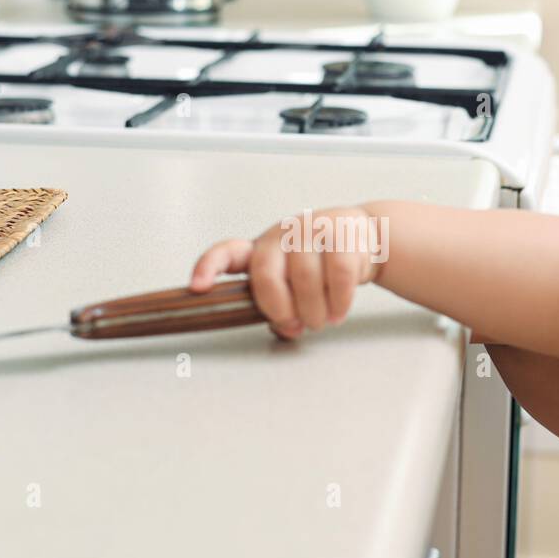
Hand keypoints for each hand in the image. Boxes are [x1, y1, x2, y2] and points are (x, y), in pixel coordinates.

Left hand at [189, 206, 383, 339]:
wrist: (361, 237)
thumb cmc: (319, 265)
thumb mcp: (292, 285)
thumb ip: (280, 307)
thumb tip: (286, 327)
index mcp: (259, 249)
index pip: (226, 253)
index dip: (208, 268)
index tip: (197, 288)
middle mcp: (280, 236)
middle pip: (266, 274)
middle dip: (279, 309)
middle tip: (295, 325)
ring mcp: (310, 230)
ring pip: (305, 278)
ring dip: (315, 311)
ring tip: (322, 320)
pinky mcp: (341, 233)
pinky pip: (339, 275)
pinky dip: (339, 301)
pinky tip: (338, 309)